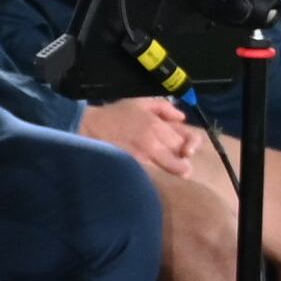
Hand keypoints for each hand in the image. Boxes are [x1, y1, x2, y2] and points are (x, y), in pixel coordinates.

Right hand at [79, 92, 202, 180]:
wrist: (89, 128)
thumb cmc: (115, 115)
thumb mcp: (140, 102)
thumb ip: (164, 108)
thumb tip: (181, 119)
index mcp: (157, 126)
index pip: (184, 140)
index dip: (191, 147)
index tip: (187, 152)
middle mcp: (153, 143)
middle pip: (178, 160)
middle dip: (181, 164)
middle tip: (180, 167)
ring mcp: (142, 159)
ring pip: (167, 172)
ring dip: (170, 173)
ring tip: (169, 175)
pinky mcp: (133, 170)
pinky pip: (152, 177)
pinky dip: (156, 178)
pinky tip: (153, 177)